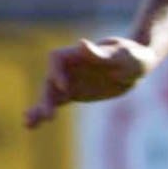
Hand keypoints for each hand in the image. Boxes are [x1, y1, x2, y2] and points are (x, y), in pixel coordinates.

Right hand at [23, 36, 157, 128]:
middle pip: (50, 79)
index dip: (56, 72)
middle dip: (46, 97)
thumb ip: (100, 53)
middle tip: (48, 115)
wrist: (138, 65)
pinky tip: (32, 124)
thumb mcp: (121, 55)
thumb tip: (81, 44)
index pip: (56, 58)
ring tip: (29, 123)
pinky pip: (55, 102)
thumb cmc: (133, 56)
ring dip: (40, 108)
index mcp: (78, 54)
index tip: (65, 87)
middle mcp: (70, 66)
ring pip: (49, 94)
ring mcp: (70, 80)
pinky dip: (43, 113)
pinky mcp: (73, 93)